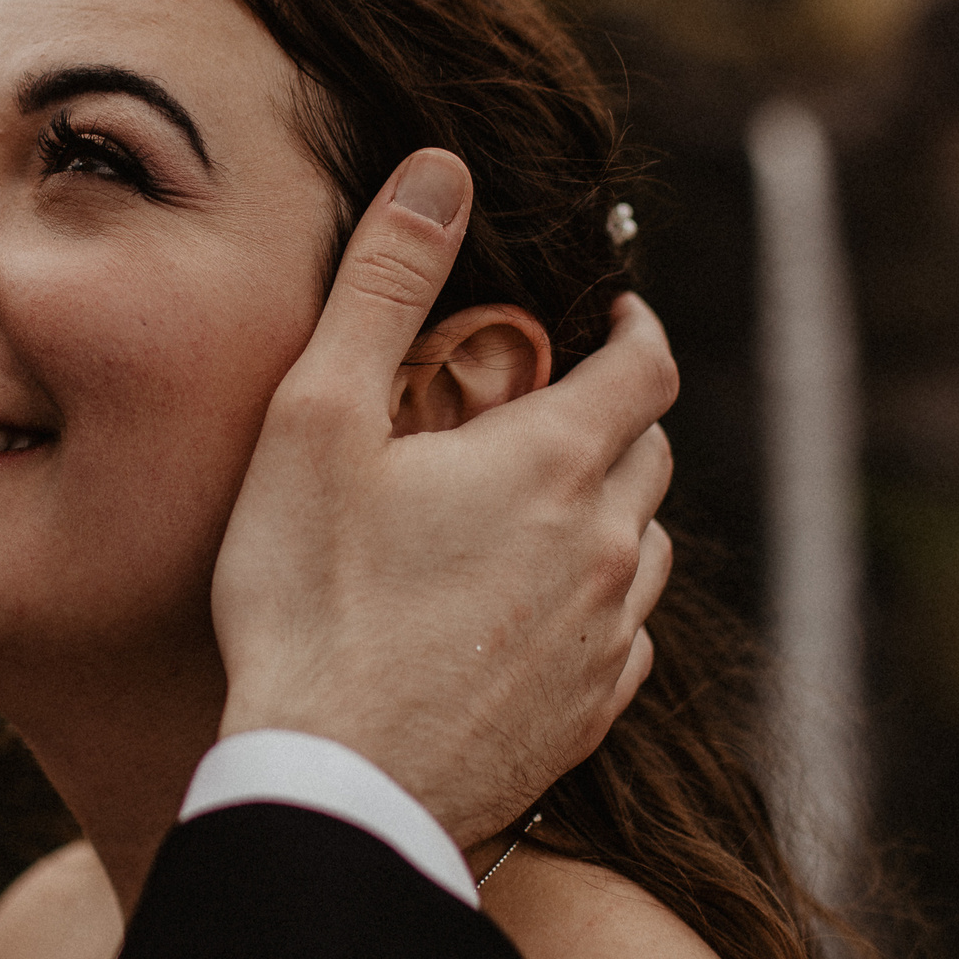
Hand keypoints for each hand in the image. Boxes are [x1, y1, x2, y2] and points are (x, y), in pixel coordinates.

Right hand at [212, 148, 678, 849]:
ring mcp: (606, 640)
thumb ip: (386, 286)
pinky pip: (626, 638)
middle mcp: (608, 547)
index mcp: (555, 463)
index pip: (645, 367)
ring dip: (609, 510)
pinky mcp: (587, 716)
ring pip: (645, 546)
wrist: (334, 786)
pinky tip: (536, 611)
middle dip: (614, 412)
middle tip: (548, 403)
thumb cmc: (309, 600)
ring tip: (539, 507)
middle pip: (649, 452)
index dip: (633, 326)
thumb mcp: (319, 419)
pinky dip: (597, 603)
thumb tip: (441, 172)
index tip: (611, 313)